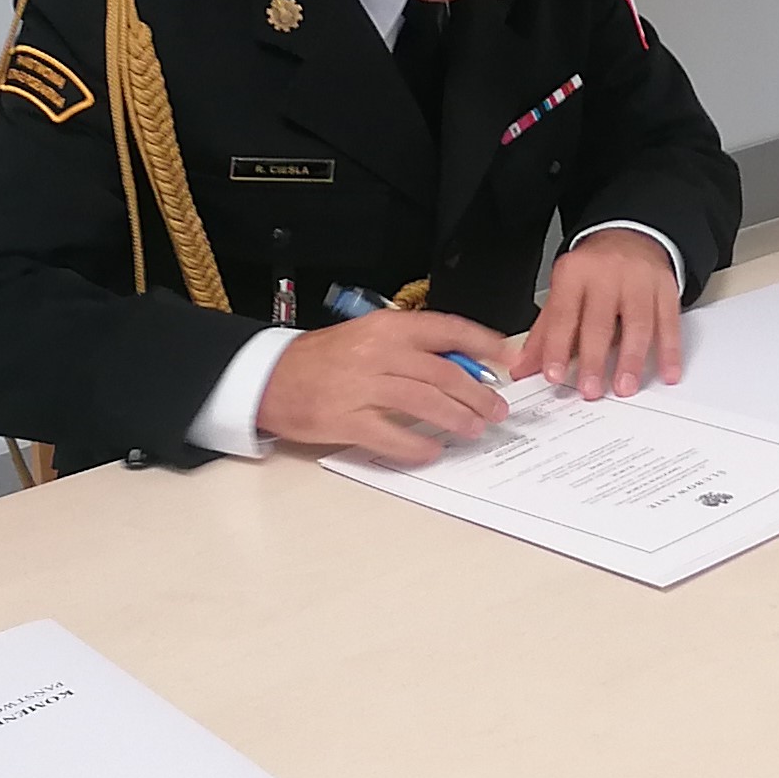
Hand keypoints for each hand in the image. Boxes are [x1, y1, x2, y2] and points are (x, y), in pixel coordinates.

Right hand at [258, 310, 512, 466]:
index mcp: (388, 327)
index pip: (448, 330)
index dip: (483, 344)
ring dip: (457, 418)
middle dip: (478, 394)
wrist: (270, 377)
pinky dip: (418, 445)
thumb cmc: (324, 359)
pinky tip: (432, 450)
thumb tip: (462, 366)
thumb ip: (412, 349)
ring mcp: (362, 386)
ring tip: (473, 430)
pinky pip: (393, 435)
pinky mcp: (346, 419)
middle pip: (445, 373)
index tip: (508, 359)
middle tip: (496, 409)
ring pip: (426, 402)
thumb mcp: (369, 338)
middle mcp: (379, 353)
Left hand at [524, 227, 682, 400]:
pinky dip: (669, 351)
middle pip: (600, 321)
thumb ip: (545, 332)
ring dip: (632, 359)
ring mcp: (640, 279)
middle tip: (590, 389)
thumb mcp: (564, 291)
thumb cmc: (594, 270)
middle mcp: (607, 273)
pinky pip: (669, 322)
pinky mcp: (666, 287)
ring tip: (625, 386)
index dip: (557, 347)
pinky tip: (667, 372)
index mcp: (575, 273)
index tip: (555, 376)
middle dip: (594, 359)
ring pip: (638, 323)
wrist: (630, 235)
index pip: (563, 315)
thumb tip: (522, 367)